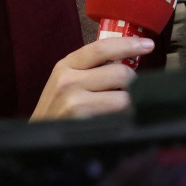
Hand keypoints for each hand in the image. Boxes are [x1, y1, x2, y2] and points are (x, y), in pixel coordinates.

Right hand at [31, 35, 154, 119]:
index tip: (148, 45)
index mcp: (66, 65)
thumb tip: (128, 58)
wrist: (36, 141)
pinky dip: (123, 116)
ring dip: (129, 101)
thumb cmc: (58, 108)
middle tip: (126, 90)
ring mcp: (74, 101)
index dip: (128, 44)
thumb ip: (91, 67)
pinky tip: (114, 119)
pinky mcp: (82, 121)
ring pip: (124, 96)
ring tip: (118, 107)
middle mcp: (68, 80)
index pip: (102, 47)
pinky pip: (118, 115)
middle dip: (131, 81)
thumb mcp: (67, 80)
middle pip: (120, 72)